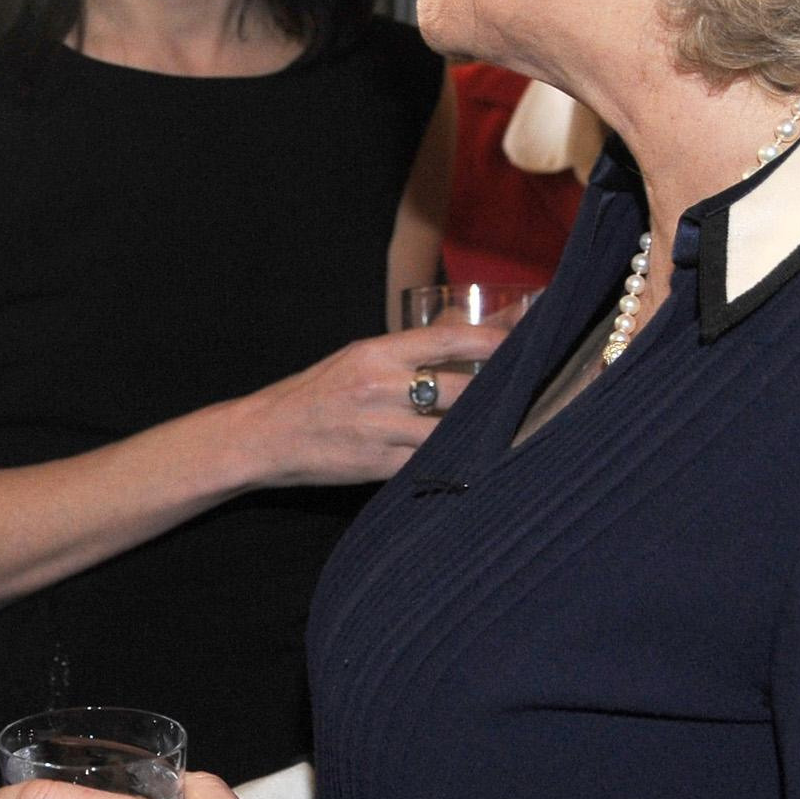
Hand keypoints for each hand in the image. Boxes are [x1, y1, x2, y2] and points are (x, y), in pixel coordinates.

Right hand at [230, 322, 506, 487]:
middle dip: (498, 391)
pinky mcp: (377, 466)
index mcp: (375, 354)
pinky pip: (429, 463)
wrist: (266, 435)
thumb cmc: (317, 392)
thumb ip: (409, 351)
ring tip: (511, 425)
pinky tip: (474, 457)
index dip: (493, 340)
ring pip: (451, 430)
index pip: (447, 340)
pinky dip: (453, 459)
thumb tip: (467, 332)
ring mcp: (379, 430)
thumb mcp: (358, 359)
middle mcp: (379, 388)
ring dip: (481, 429)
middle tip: (532, 390)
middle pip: (461, 389)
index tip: (526, 341)